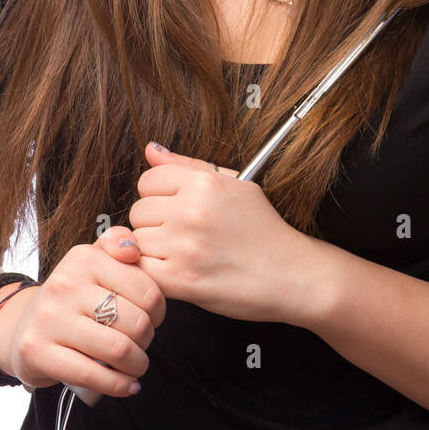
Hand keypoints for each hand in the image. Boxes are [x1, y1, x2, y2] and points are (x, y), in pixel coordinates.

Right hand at [0, 227, 165, 397]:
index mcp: (84, 258)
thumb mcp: (92, 260)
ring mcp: (49, 318)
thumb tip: (132, 250)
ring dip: (137, 365)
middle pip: (135, 322)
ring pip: (118, 349)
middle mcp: (65, 284)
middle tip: (142, 344)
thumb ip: (118, 242)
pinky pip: (92, 374)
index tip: (153, 319)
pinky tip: (127, 386)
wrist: (21, 325)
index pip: (146, 289)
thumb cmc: (71, 296)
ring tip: (137, 365)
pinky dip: (118, 385)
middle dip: (148, 340)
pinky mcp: (38, 351)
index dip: (159, 311)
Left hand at [127, 142, 316, 322]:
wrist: (292, 273)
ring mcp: (184, 245)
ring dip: (152, 251)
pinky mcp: (181, 279)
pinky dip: (152, 274)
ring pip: (136, 241)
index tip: (175, 210)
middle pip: (138, 211)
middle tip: (182, 235)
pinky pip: (141, 269)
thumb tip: (151, 149)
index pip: (147, 180)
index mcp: (204, 182)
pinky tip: (175, 272)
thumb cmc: (264, 230)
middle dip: (154, 224)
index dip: (159, 197)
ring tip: (182, 255)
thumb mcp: (234, 184)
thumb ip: (187, 165)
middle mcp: (192, 209)